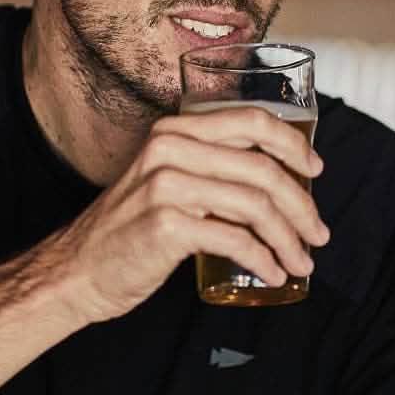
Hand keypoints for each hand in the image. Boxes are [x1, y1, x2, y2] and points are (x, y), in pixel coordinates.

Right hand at [41, 104, 328, 324]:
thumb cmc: (128, 230)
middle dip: (301, 205)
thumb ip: (208, 169)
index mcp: (174, 130)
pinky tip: (272, 273)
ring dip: (288, 238)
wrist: (76, 269)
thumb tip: (277, 179)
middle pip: (261, 167)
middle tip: (318, 233)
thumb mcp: (164, 180)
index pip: (250, 121)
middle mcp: (170, 149)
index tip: (315, 172)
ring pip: (254, 204)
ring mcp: (166, 185)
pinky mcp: (166, 225)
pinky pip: (235, 239)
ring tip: (300, 262)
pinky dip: (263, 259)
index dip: (293, 144)